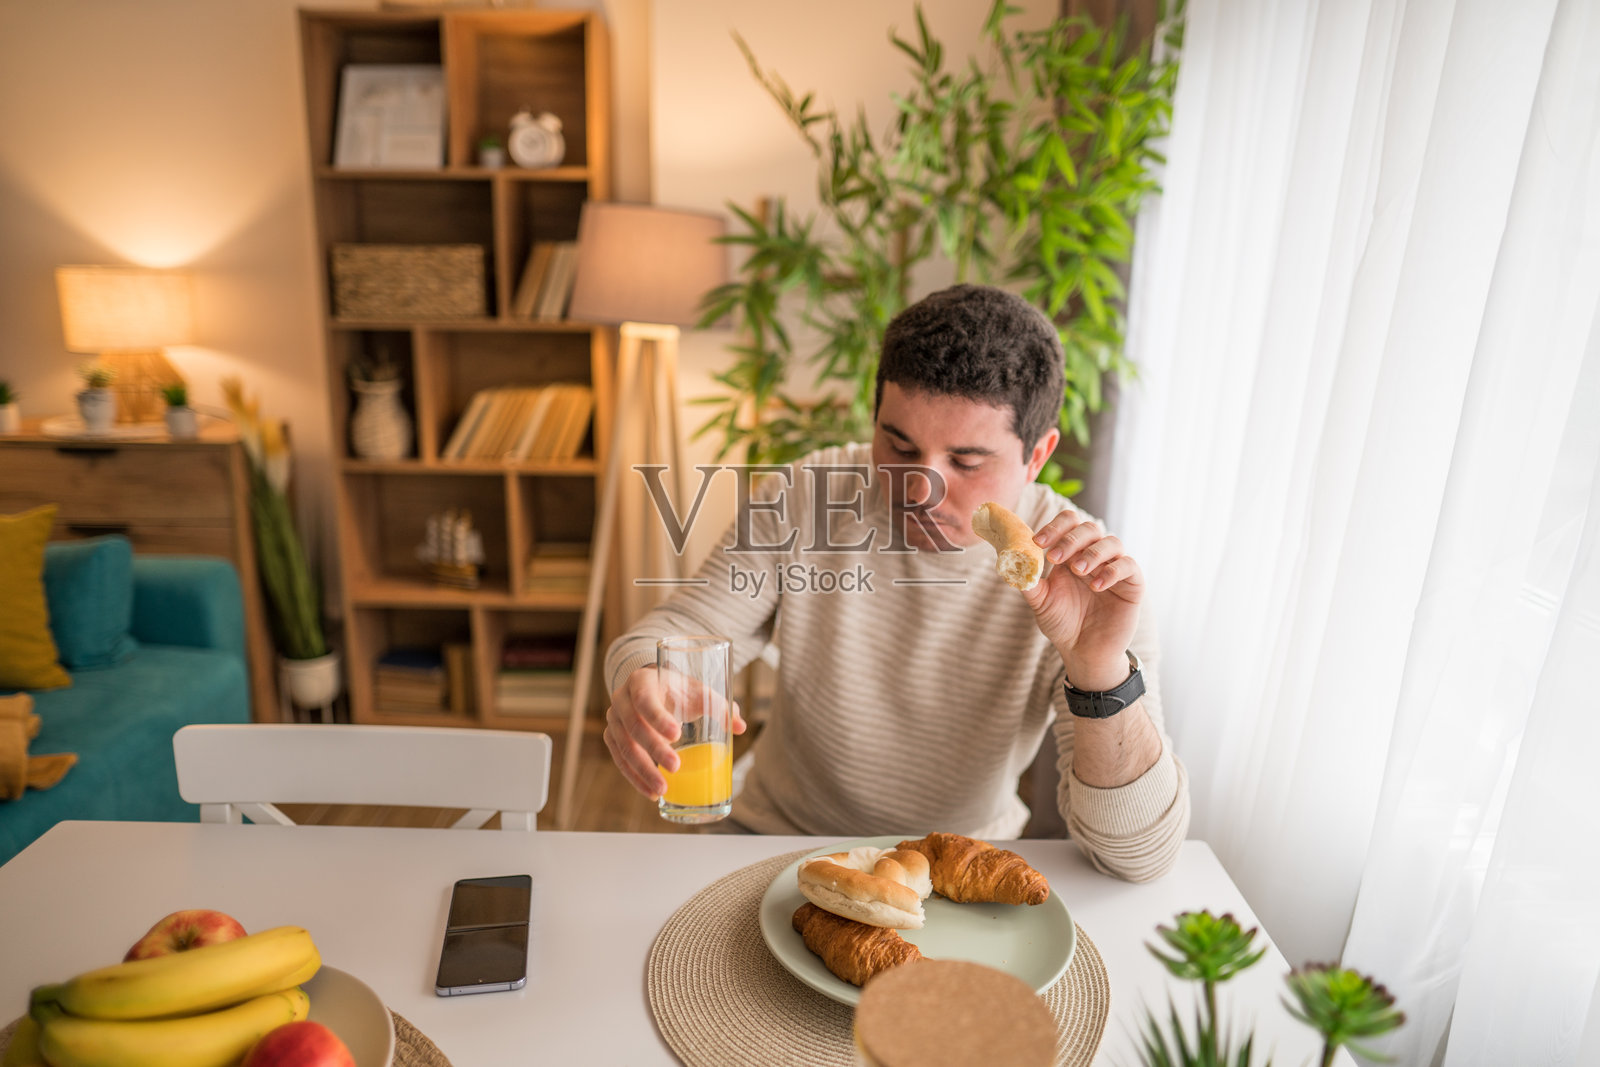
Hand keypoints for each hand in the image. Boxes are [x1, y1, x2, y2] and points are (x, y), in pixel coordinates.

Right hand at [603, 665, 745, 799]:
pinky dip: (634, 778)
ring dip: (642, 770)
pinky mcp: (612, 737)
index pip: (644, 699)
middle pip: (633, 726)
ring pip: (624, 747)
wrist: (654, 686)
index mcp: (642, 681)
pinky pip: (619, 760)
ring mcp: (614, 719)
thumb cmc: (678, 689)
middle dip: (654, 749)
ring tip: (663, 790)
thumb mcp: (698, 691)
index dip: (658, 718)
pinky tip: (651, 792)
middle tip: (675, 767)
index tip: (676, 735)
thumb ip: (720, 706)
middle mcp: (621, 698)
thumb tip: (741, 726)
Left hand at [1021, 510, 1142, 690]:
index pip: (1068, 524)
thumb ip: (1028, 581)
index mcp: (1071, 553)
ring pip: (1111, 542)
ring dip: (1092, 552)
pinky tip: (1096, 586)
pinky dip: (1112, 571)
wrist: (1083, 652)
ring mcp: (1114, 567)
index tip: (1037, 542)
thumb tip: (1010, 560)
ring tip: (1078, 570)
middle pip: (1089, 528)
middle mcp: (1094, 555)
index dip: (1054, 527)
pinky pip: (1129, 565)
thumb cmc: (1062, 623)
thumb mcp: (1040, 601)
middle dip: (1070, 539)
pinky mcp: (1132, 584)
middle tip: (1054, 557)